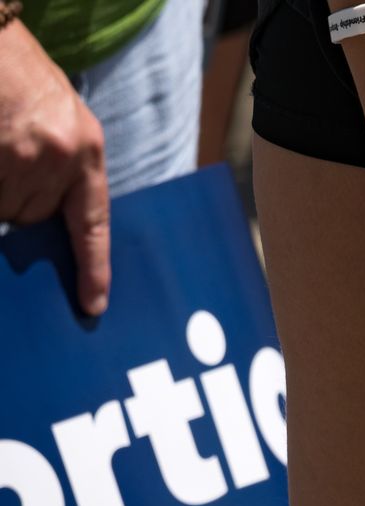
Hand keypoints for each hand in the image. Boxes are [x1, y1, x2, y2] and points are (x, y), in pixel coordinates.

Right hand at [0, 20, 110, 314]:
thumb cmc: (23, 77)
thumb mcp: (62, 122)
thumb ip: (61, 170)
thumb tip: (43, 220)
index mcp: (85, 150)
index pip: (93, 222)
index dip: (93, 267)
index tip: (92, 305)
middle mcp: (56, 157)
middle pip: (31, 219)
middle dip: (18, 204)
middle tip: (11, 165)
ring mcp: (16, 156)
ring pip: (4, 209)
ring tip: (2, 149)